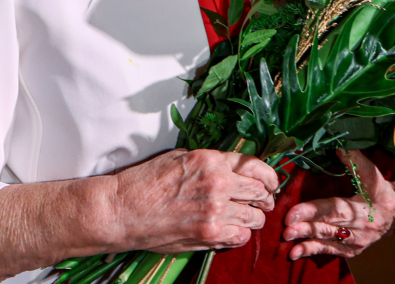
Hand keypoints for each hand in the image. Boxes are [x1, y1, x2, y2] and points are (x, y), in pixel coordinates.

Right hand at [105, 148, 278, 252]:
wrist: (123, 210)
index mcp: (211, 160)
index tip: (271, 182)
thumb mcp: (180, 158)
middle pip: (260, 191)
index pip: (255, 166)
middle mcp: (218, 183)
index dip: (269, 176)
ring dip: (255, 217)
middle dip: (265, 197)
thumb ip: (210, 163)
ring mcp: (215, 210)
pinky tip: (233, 230)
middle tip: (264, 202)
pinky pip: (241, 236)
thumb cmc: (146, 182)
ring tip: (249, 217)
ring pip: (255, 216)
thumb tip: (233, 168)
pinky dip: (241, 234)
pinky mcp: (209, 234)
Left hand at [282, 149, 394, 259]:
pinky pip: (328, 251)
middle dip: (306, 226)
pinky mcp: (349, 251)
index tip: (293, 213)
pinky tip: (294, 253)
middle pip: (328, 227)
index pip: (336, 210)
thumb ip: (356, 162)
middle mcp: (360, 230)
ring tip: (286, 237)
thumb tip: (339, 148)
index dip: (314, 211)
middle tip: (286, 227)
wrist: (393, 217)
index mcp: (365, 209)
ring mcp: (354, 243)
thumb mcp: (373, 176)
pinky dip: (311, 251)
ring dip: (305, 240)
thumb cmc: (380, 192)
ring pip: (326, 241)